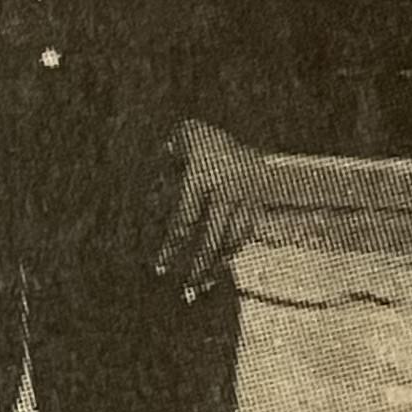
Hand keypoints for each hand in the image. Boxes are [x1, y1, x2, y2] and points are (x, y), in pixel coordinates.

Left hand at [157, 118, 263, 295]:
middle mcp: (229, 187)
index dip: (173, 246)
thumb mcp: (182, 140)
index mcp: (204, 172)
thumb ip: (166, 164)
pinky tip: (218, 268)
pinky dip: (231, 252)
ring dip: (218, 264)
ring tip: (201, 287)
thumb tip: (152, 195)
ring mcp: (247, 195)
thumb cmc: (202, 139)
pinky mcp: (259, 200)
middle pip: (213, 237)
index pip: (186, 218)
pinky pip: (245, 232)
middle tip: (187, 291)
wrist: (249, 120)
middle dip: (199, 266)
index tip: (161, 268)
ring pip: (233, 238)